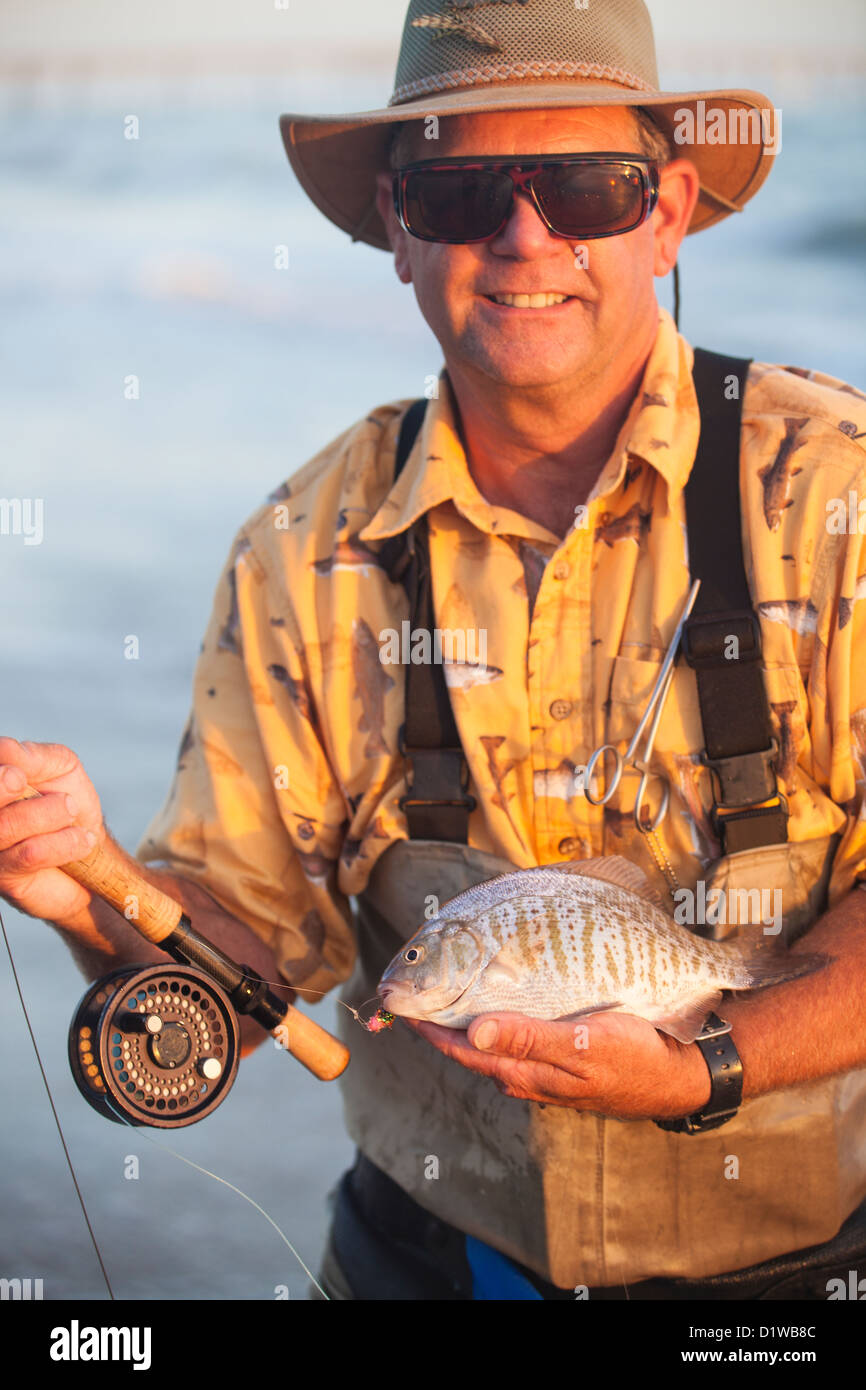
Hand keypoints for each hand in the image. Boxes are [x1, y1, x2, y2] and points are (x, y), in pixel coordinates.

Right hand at [0, 738, 104, 925]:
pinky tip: (82, 840)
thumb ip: (33, 757)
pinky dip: (64, 843)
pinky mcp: (5, 877)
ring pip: (5, 827)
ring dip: (48, 815)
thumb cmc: (68, 799)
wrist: (88, 846)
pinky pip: (30, 854)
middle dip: (1, 789)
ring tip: (70, 809)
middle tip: (21, 780)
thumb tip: (4, 748)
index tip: (17, 774)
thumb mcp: (60, 767)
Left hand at [404, 1009, 712, 1119]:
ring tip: (453, 988)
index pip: (463, 1049)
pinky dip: (502, 1020)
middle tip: (422, 989)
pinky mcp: (563, 1060)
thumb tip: (474, 1029)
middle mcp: (529, 1075)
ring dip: (472, 1019)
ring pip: (496, 1044)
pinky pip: (520, 1039)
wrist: (682, 1074)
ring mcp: (546, 1070)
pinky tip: (506, 1001)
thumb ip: (530, 1038)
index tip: (403, 1005)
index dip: (430, 1028)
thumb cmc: (636, 1059)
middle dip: (445, 1022)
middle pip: (474, 1047)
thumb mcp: (583, 1046)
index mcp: (527, 1073)